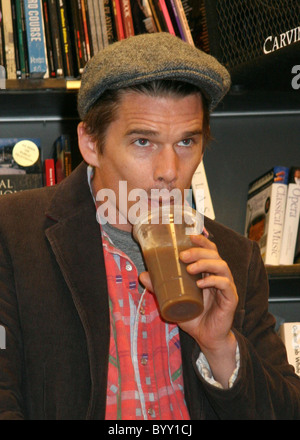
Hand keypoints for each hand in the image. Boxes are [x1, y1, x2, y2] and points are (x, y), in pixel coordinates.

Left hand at [140, 234, 237, 387]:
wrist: (206, 337)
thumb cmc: (193, 316)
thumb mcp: (174, 300)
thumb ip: (160, 288)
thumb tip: (143, 275)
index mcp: (208, 272)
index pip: (209, 250)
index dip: (201, 240)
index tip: (189, 236)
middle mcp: (219, 276)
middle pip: (215, 254)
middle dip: (199, 251)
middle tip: (183, 255)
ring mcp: (226, 287)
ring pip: (222, 266)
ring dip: (205, 263)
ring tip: (190, 268)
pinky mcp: (231, 299)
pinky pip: (226, 285)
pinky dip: (214, 281)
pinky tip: (201, 284)